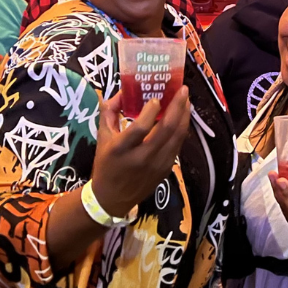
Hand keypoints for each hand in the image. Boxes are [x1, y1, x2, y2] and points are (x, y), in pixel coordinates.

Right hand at [88, 88, 192, 219]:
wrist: (112, 197)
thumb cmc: (105, 164)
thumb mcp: (101, 136)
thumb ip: (109, 111)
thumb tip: (123, 91)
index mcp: (121, 149)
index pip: (140, 127)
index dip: (151, 111)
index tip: (156, 98)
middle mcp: (141, 157)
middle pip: (166, 129)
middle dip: (177, 107)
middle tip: (183, 89)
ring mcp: (157, 165)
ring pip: (177, 137)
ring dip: (184, 116)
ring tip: (186, 100)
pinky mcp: (166, 169)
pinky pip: (177, 145)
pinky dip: (182, 129)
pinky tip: (182, 118)